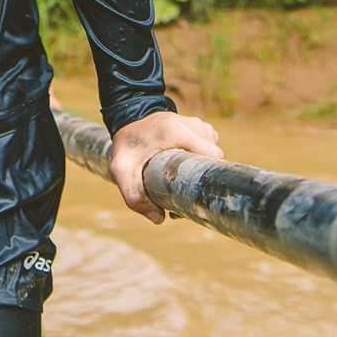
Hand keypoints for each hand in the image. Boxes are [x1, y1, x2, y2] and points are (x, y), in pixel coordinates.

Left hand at [108, 108, 222, 223]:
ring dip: (200, 167)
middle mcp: (193, 125)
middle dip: (201, 176)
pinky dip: (200, 157)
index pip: (212, 156)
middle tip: (180, 188)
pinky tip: (183, 162)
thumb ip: (134, 196)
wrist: (129, 117)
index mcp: (177, 131)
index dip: (205, 177)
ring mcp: (199, 124)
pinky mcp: (200, 127)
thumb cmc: (127, 144)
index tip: (189, 191)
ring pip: (213, 154)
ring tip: (180, 174)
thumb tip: (159, 219)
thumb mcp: (121, 168)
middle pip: (214, 158)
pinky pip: (210, 148)